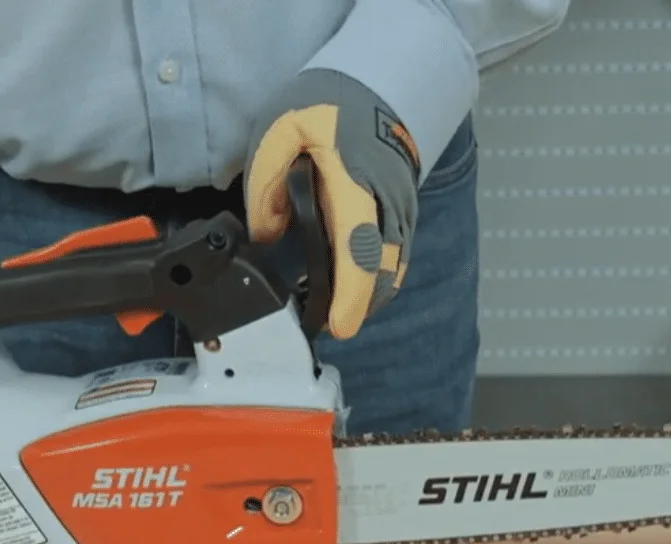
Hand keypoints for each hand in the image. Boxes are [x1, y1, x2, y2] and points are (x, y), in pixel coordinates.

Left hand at [244, 68, 420, 339]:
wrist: (376, 87)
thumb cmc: (326, 106)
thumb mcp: (279, 130)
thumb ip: (266, 184)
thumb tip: (267, 234)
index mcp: (355, 179)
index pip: (359, 245)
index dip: (352, 291)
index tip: (340, 325)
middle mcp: (387, 200)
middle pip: (383, 269)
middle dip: (360, 306)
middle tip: (329, 329)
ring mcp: (401, 209)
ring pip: (393, 269)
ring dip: (369, 298)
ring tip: (337, 315)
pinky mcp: (403, 216)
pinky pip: (394, 259)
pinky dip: (376, 281)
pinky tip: (352, 294)